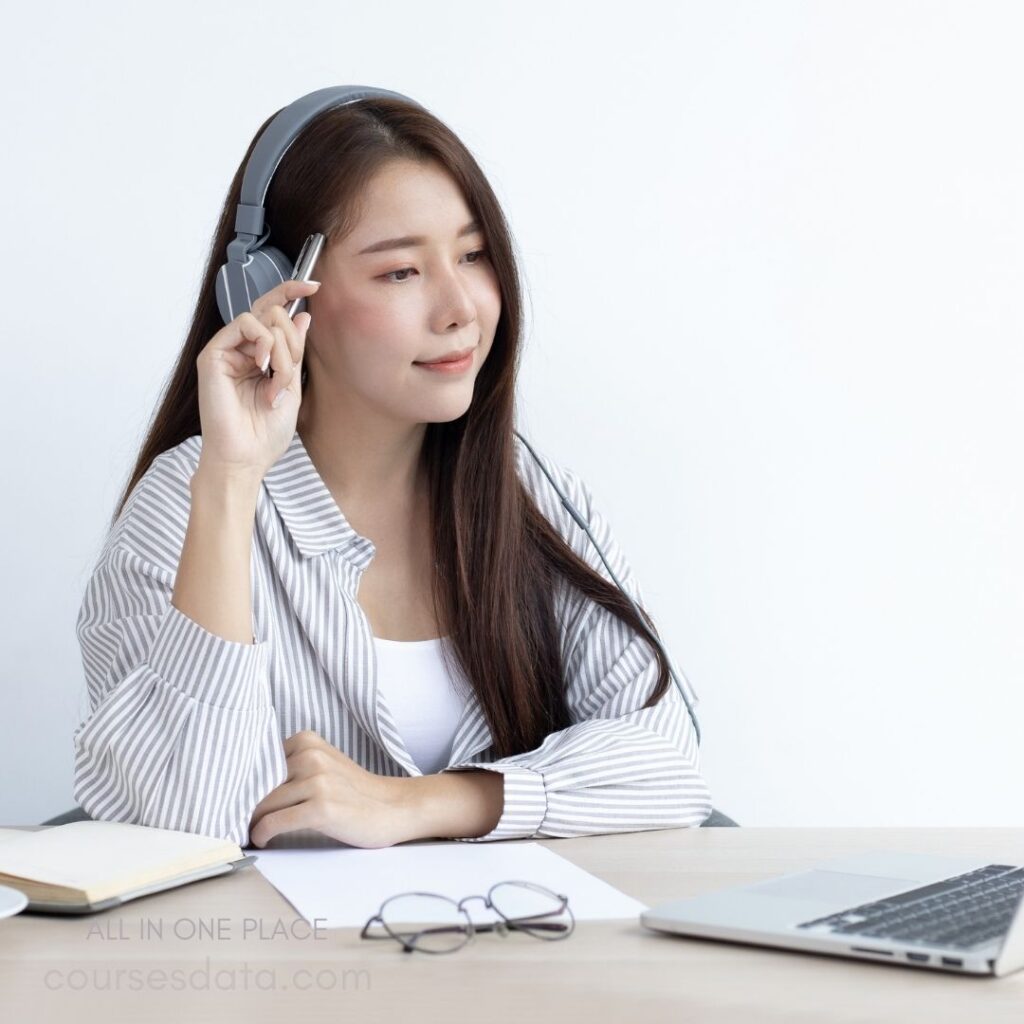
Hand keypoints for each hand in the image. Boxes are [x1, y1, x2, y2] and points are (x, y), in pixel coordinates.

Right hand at [195, 278, 320, 480]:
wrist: (246, 458)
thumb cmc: (264, 433)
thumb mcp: (292, 386)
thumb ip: (294, 351)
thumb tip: (303, 314)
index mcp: (259, 356)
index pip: (273, 313)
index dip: (291, 292)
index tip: (315, 286)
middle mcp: (241, 350)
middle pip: (271, 312)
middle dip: (292, 339)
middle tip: (290, 372)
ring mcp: (226, 351)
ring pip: (263, 319)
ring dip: (281, 350)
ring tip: (278, 382)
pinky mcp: (213, 354)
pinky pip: (244, 324)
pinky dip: (263, 343)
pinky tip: (264, 368)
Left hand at [247, 730, 410, 848]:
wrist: (392, 807)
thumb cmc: (354, 791)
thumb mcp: (323, 764)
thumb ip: (291, 766)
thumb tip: (246, 786)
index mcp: (308, 741)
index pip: (258, 760)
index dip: (244, 782)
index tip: (234, 797)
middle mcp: (311, 757)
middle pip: (258, 783)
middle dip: (245, 804)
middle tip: (236, 819)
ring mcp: (317, 782)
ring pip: (263, 804)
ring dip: (250, 822)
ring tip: (249, 831)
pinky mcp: (322, 808)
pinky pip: (275, 822)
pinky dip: (262, 833)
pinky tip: (262, 839)